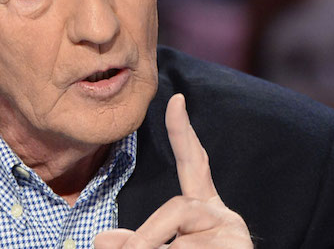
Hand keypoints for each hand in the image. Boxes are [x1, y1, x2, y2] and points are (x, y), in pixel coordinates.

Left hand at [95, 94, 251, 247]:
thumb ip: (135, 243)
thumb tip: (99, 240)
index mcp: (203, 210)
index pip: (194, 164)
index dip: (183, 133)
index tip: (175, 99)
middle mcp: (222, 216)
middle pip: (177, 208)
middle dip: (146, 237)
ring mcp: (234, 234)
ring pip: (181, 244)